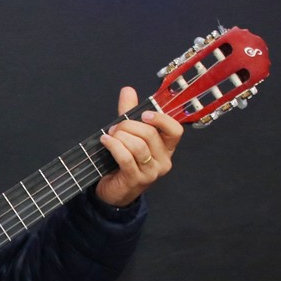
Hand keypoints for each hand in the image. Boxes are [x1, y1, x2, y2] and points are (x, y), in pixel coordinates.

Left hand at [95, 86, 183, 207]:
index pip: (175, 130)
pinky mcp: (136, 180)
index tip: (143, 115)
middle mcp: (163, 160)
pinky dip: (113, 146)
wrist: (114, 190)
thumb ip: (129, 113)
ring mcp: (151, 172)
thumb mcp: (129, 134)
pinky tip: (105, 141)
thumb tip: (128, 90)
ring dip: (120, 137)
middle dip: (128, 126)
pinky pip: (126, 158)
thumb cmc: (123, 161)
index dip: (161, 119)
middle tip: (115, 128)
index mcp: (166, 148)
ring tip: (109, 136)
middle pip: (150, 134)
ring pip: (138, 146)